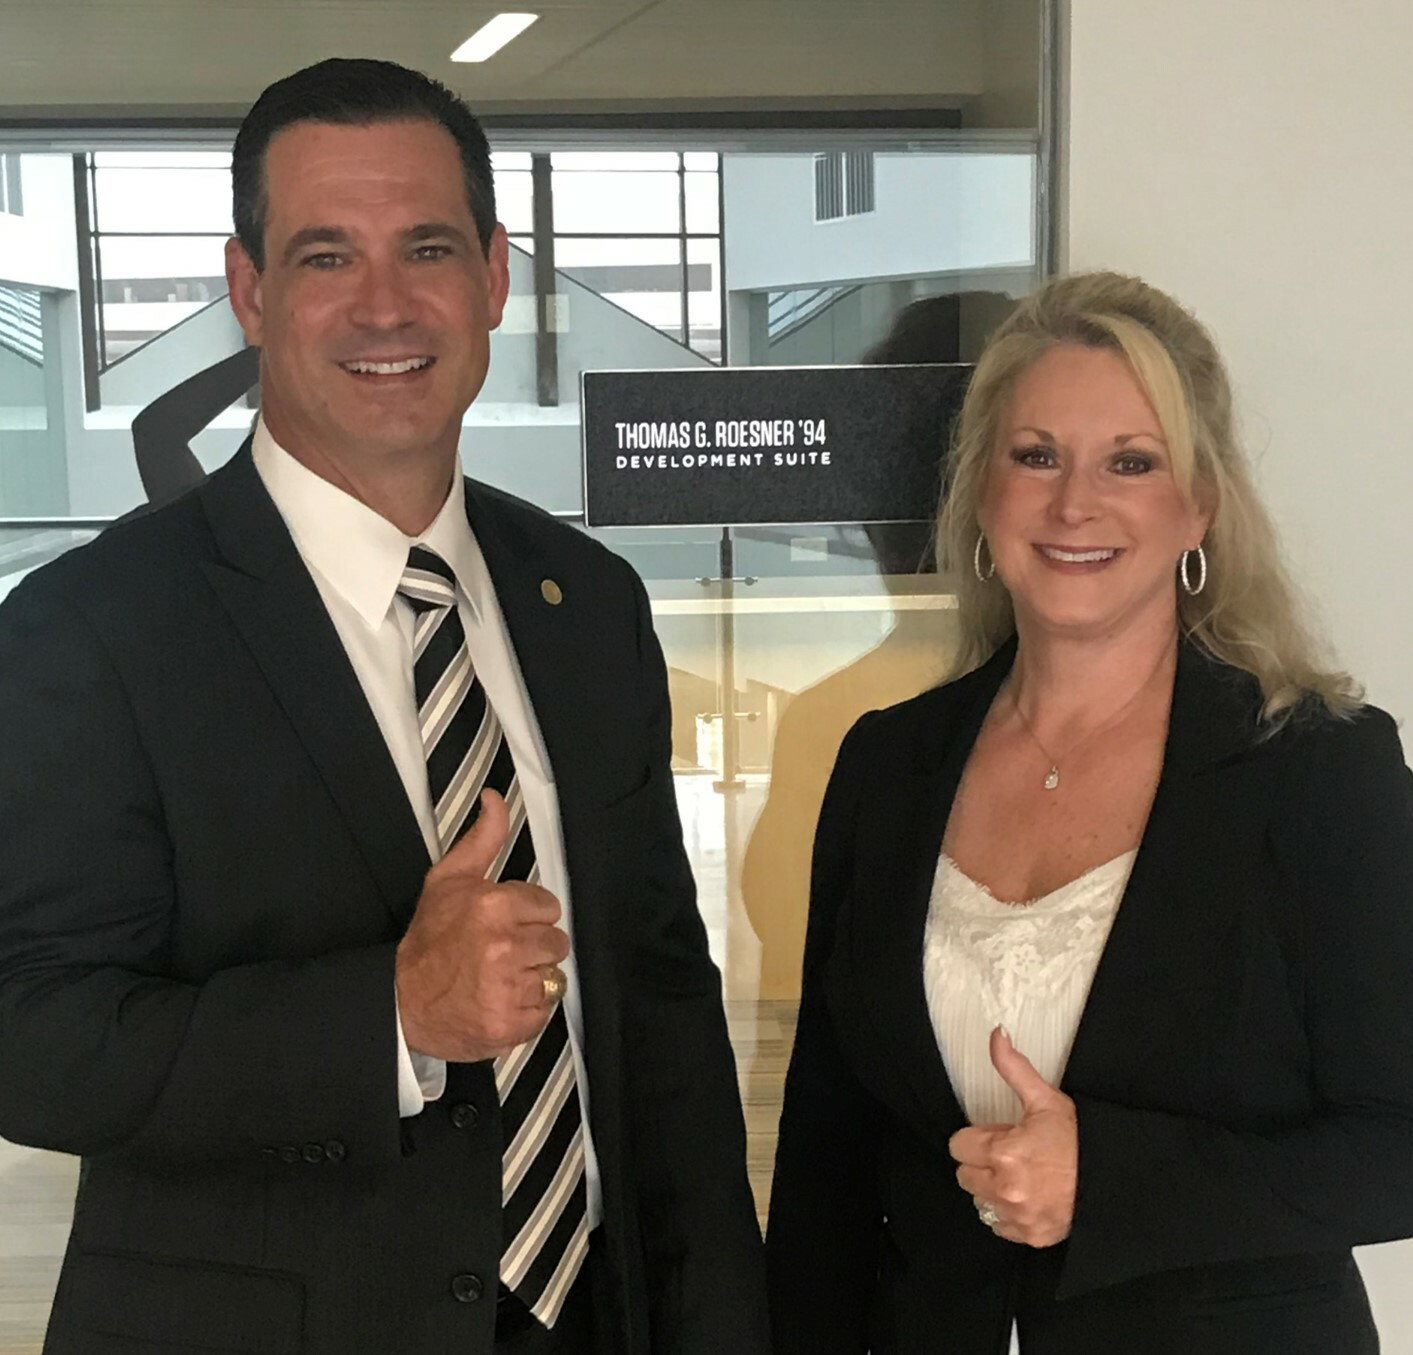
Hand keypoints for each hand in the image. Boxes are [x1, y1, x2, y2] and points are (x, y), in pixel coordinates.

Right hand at [395, 790, 569, 1062]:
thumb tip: (495, 797)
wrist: (401, 1002)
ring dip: (531, 979)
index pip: (549, 907)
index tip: (506, 924)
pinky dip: (525, 1011)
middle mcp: (505, 946)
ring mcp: (509, 988)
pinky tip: (499, 1001)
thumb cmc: (429, 939)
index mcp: (494, 906)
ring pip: (552, 977)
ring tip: (499, 978)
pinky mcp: (511, 1023)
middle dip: (533, 947)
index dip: (529, 915)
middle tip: (502, 953)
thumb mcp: (449, 880)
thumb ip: (482, 838)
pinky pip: (543, 1012)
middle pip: (556, 943)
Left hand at [949, 1026, 1077, 1247]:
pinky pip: (1001, 1225)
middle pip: (965, 1175)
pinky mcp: (1031, 1236)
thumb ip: (1013, 1067)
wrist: (1116, 1179)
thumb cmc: (1081, 1139)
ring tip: (1021, 1177)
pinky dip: (1010, 1214)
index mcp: (1004, 1152)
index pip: (958, 1146)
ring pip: (980, 1201)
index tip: (996, 1136)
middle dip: (981, 1163)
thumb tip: (996, 1035)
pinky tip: (1030, 1198)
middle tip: (1009, 1156)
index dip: (976, 1138)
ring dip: (994, 1189)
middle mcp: (1006, 1188)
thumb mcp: (1046, 1099)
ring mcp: (1018, 1215)